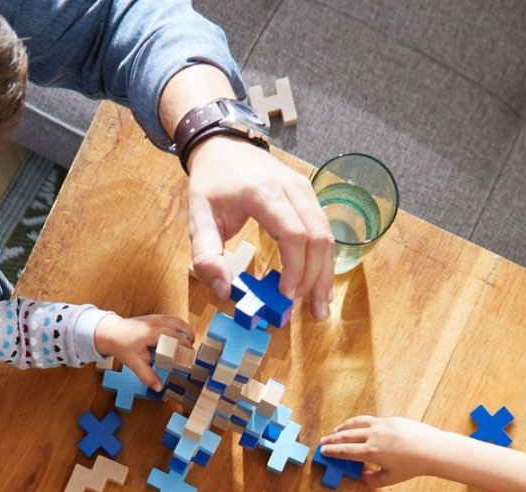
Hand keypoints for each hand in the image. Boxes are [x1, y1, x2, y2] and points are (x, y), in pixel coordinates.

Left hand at [95, 314, 194, 389]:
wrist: (111, 332)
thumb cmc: (122, 346)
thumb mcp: (134, 363)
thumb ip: (147, 376)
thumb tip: (159, 387)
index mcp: (151, 333)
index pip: (174, 338)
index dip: (184, 348)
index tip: (190, 359)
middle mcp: (156, 323)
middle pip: (179, 330)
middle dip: (188, 343)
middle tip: (191, 356)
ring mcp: (156, 318)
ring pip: (178, 322)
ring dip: (187, 332)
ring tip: (190, 345)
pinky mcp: (156, 317)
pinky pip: (173, 320)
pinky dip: (181, 328)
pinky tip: (181, 338)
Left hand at [187, 137, 334, 320]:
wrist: (223, 145)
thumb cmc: (211, 182)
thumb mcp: (198, 217)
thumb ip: (206, 255)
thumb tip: (225, 291)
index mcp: (263, 193)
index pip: (293, 235)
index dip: (295, 269)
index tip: (285, 295)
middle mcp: (291, 189)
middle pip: (318, 238)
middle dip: (316, 279)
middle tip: (308, 311)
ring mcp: (305, 189)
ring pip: (327, 235)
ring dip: (326, 273)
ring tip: (321, 306)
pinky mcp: (310, 195)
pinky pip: (324, 230)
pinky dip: (324, 259)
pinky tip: (319, 283)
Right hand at [319, 416, 441, 487]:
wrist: (432, 449)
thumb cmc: (413, 466)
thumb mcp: (392, 478)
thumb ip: (374, 479)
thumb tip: (363, 478)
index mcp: (371, 452)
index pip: (345, 451)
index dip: (332, 451)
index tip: (322, 451)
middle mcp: (373, 436)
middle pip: (346, 436)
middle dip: (332, 439)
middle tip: (323, 442)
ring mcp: (381, 425)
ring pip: (356, 424)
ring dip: (343, 427)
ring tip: (336, 431)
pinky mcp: (390, 419)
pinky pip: (369, 419)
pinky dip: (358, 423)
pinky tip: (357, 425)